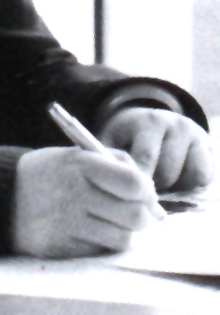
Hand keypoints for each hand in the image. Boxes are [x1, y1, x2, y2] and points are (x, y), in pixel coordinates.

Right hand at [12, 146, 158, 257]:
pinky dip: (102, 243)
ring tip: (108, 219)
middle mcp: (74, 194)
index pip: (134, 183)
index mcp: (80, 164)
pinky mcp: (62, 248)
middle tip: (132, 210)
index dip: (146, 190)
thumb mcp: (77, 154)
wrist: (5, 195)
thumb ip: (115, 164)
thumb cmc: (51, 173)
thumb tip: (150, 191)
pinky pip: (101, 252)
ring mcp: (67, 224)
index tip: (144, 191)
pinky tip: (89, 230)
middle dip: (141, 215)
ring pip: (122, 238)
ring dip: (122, 231)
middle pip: (135, 216)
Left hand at [98, 108, 213, 191]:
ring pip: (187, 179)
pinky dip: (189, 188)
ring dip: (171, 191)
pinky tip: (173, 186)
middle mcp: (176, 124)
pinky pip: (202, 180)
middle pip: (167, 173)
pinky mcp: (208, 150)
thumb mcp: (113, 139)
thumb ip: (110, 157)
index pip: (146, 157)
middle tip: (140, 195)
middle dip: (152, 189)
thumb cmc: (127, 136)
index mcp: (149, 121)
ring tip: (155, 189)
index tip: (127, 194)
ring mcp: (195, 137)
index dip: (137, 181)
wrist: (153, 121)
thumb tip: (108, 182)